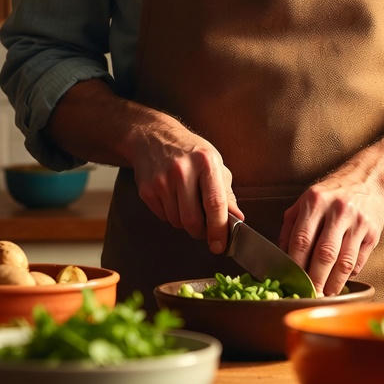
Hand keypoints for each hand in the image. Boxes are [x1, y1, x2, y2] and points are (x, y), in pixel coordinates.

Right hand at [130, 117, 241, 253]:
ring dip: (185, 222)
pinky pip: (163, 217)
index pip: (215, 203)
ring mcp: (162, 180)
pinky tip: (172, 198)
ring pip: (177, 222)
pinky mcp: (147, 190)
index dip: (219, 229)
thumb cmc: (189, 152)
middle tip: (204, 229)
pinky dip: (171, 215)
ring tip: (187, 204)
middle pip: (193, 219)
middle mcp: (182, 170)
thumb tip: (237, 219)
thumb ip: (226, 193)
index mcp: (205, 162)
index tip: (220, 245)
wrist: (153, 137)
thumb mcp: (214, 164)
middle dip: (200, 232)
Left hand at [280, 173, 383, 296]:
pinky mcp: (373, 233)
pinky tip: (340, 280)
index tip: (292, 280)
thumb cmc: (332, 194)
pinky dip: (348, 274)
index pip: (302, 240)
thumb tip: (281, 255)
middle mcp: (338, 210)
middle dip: (315, 280)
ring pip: (344, 262)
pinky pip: (359, 260)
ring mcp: (358, 222)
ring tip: (326, 293)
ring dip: (334, 283)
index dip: (296, 264)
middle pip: (324, 254)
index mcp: (315, 201)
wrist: (368, 181)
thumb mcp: (305, 200)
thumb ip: (290, 226)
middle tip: (310, 295)